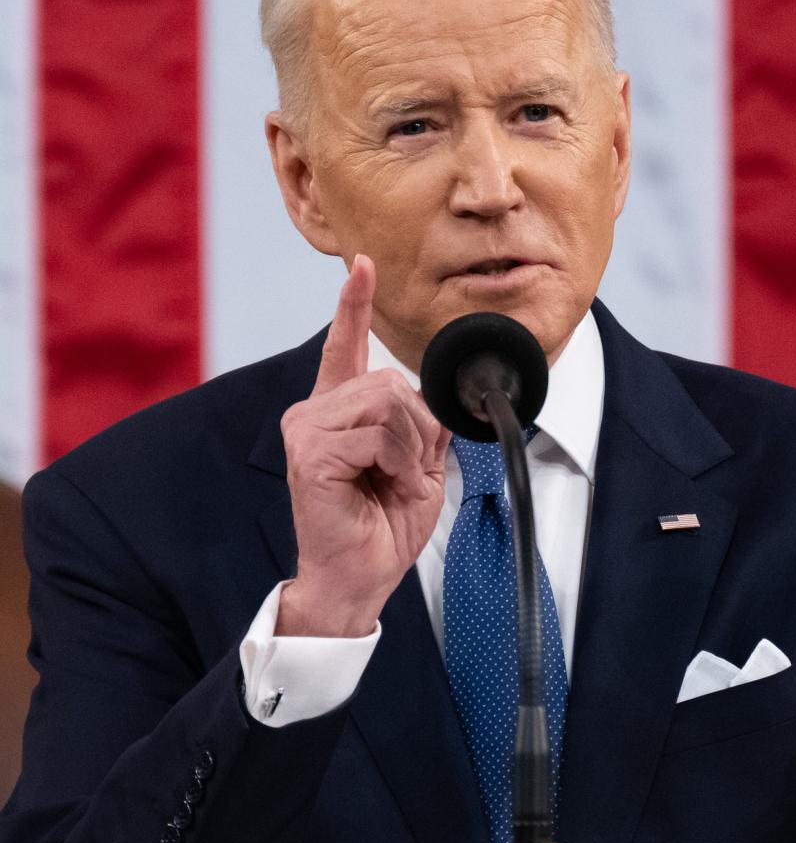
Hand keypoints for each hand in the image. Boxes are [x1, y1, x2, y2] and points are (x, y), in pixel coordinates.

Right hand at [277, 255, 449, 636]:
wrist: (360, 577)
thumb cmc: (381, 528)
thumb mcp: (419, 467)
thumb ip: (425, 424)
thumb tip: (442, 394)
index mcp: (338, 411)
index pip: (345, 346)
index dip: (354, 305)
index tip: (364, 265)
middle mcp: (315, 411)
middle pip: (390, 380)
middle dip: (418, 428)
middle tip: (405, 471)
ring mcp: (307, 428)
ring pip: (388, 401)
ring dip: (409, 447)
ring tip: (391, 480)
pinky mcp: (311, 451)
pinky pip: (379, 432)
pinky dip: (397, 461)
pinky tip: (380, 485)